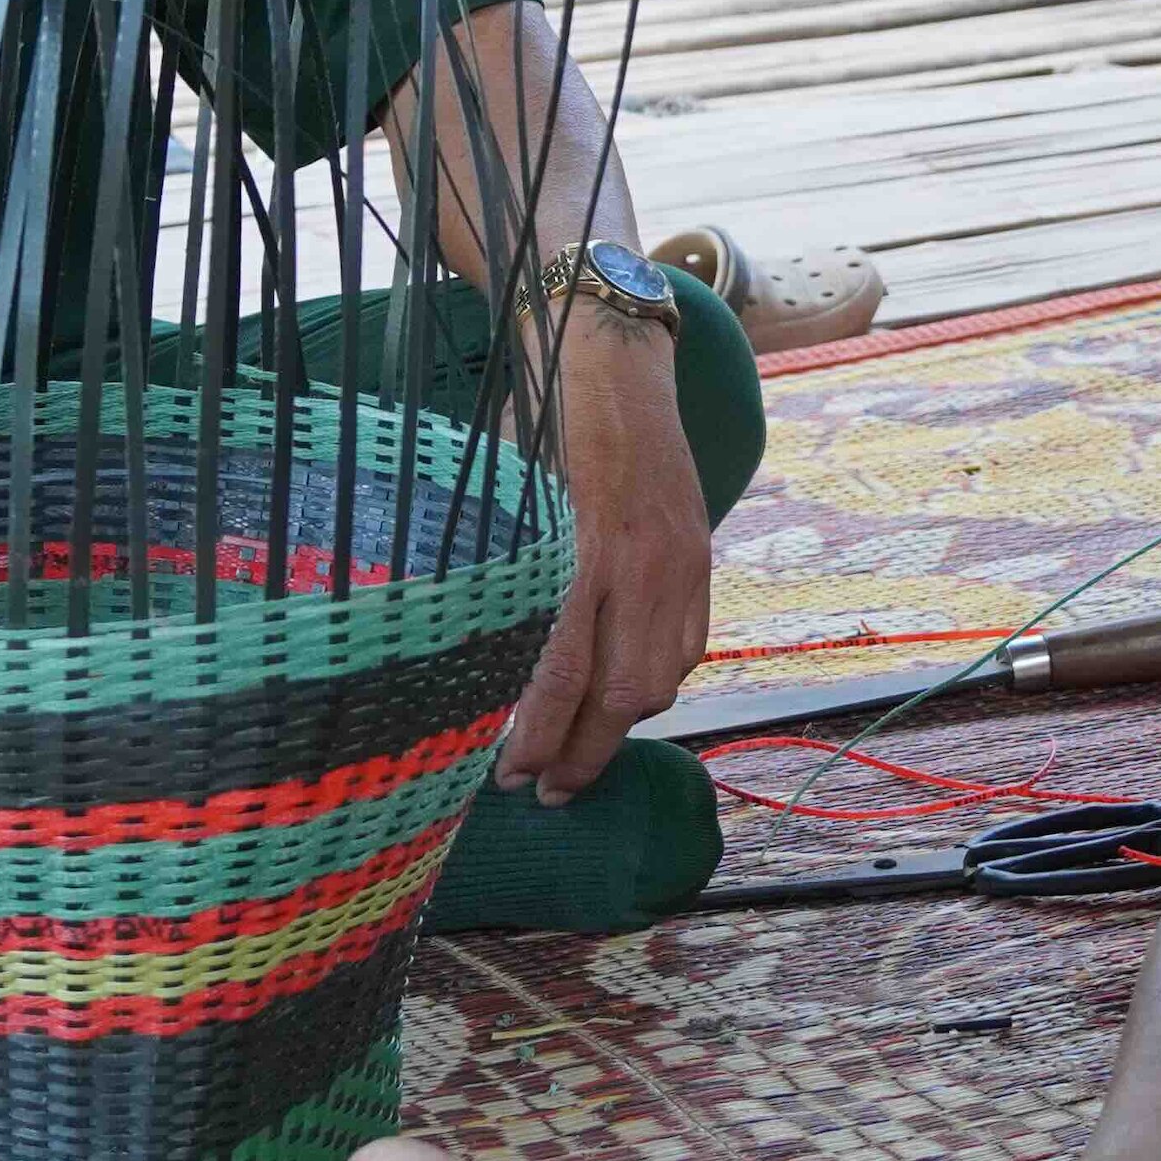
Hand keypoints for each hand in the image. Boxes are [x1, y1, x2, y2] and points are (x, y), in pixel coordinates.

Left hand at [500, 340, 712, 798]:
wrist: (618, 367)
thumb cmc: (541, 427)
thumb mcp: (505, 496)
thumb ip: (500, 577)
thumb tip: (461, 662)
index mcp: (579, 551)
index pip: (559, 676)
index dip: (535, 739)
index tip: (507, 777)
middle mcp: (638, 567)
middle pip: (619, 696)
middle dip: (582, 758)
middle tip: (544, 792)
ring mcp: (679, 566)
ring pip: (660, 680)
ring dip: (618, 727)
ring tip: (578, 753)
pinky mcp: (700, 561)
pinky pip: (688, 648)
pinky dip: (655, 684)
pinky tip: (621, 696)